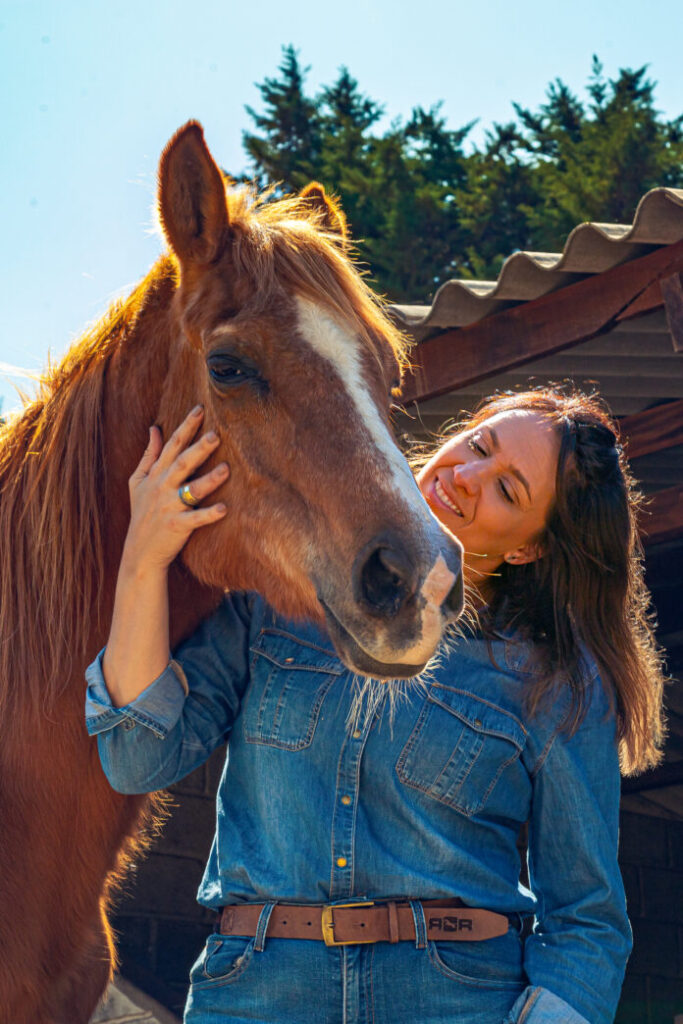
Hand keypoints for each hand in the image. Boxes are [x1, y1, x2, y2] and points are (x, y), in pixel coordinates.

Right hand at [121, 405, 228, 574]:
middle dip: (199, 449)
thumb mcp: (137, 482)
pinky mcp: (177, 526)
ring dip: (209, 479)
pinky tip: (224, 509)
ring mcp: (170, 507)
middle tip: (216, 435)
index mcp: (156, 474)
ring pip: (192, 490)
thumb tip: (154, 428)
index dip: (186, 427)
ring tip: (227, 469)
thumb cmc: (142, 513)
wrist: (139, 551)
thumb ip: (148, 455)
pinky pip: (195, 519)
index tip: (200, 410)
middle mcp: (163, 487)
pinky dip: (208, 515)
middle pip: (183, 463)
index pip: (172, 445)